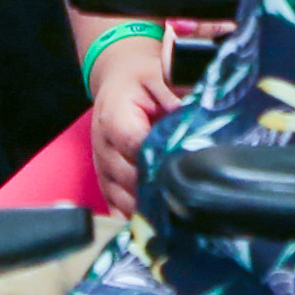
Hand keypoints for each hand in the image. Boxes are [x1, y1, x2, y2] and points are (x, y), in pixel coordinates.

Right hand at [86, 29, 180, 207]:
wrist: (118, 83)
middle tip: (190, 194)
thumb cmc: (142, 79)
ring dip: (150, 206)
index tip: (185, 165)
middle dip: (159, 186)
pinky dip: (137, 218)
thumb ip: (172, 87)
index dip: (159, 157)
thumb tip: (187, 108)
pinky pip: (118, 209)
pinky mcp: (107, 183)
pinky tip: (160, 222)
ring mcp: (103, 168)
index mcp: (114, 117)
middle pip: (129, 178)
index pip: (133, 144)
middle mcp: (104, 147)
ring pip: (123, 199)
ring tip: (179, 211)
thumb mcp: (158, 72)